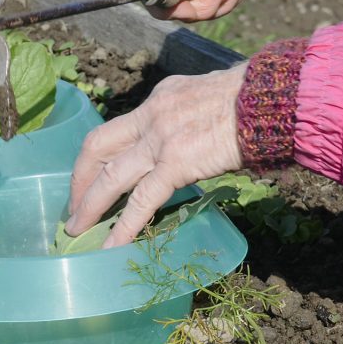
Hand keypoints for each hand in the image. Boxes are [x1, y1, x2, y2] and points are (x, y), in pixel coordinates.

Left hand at [66, 64, 245, 247]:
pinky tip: (112, 246)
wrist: (270, 100)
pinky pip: (141, 201)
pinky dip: (123, 227)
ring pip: (111, 178)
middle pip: (98, 147)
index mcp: (160, 98)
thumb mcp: (207, 97)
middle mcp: (152, 115)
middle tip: (72, 206)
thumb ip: (187, 118)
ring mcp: (161, 140)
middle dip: (80, 180)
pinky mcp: (176, 163)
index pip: (119, 127)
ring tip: (76, 230)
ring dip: (90, 206)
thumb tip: (187, 140)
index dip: (100, 155)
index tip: (91, 174)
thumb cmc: (253, 101)